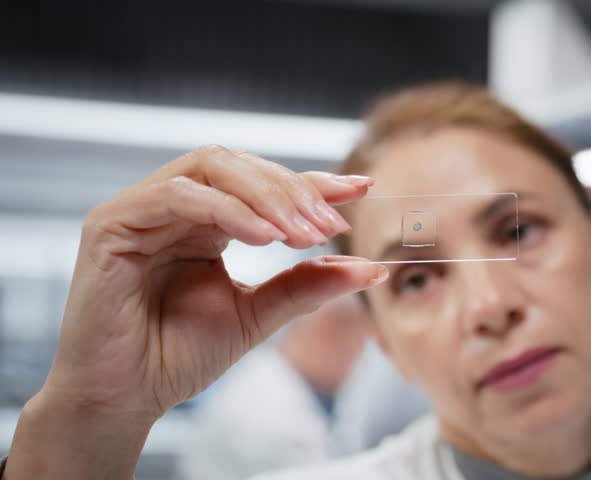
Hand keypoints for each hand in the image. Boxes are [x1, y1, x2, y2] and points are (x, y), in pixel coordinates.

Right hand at [5, 145, 385, 478]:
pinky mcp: (112, 223)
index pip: (262, 184)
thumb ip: (307, 285)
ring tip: (303, 232)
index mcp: (206, 221)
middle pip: (240, 165)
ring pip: (212, 168)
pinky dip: (226, 210)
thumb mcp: (258, 314)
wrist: (126, 398)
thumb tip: (371, 269)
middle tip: (330, 224)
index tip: (360, 189)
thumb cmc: (180, 355)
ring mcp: (141, 209)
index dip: (311, 182)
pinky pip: (177, 196)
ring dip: (267, 196)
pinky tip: (263, 237)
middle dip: (293, 190)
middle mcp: (175, 206)